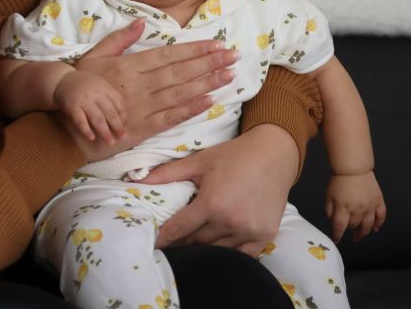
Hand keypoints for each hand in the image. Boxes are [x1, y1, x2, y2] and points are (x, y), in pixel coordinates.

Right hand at [54, 70, 125, 144]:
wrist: (62, 80)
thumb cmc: (85, 86)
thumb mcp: (100, 86)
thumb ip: (110, 98)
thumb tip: (122, 119)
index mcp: (105, 88)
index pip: (119, 103)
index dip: (123, 116)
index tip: (125, 126)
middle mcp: (96, 94)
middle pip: (110, 112)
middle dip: (117, 126)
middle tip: (122, 137)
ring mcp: (84, 101)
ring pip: (97, 119)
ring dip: (105, 132)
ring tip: (110, 142)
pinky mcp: (72, 107)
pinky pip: (80, 121)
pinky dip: (86, 130)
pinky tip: (91, 137)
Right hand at [66, 18, 238, 161]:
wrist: (68, 122)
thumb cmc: (82, 87)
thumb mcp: (96, 56)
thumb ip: (120, 39)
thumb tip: (143, 22)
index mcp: (129, 65)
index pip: (169, 55)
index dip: (194, 50)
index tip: (216, 45)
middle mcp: (139, 85)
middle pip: (180, 72)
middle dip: (209, 63)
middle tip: (233, 56)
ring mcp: (142, 107)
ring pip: (180, 92)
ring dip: (207, 83)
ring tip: (229, 75)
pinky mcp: (143, 128)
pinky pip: (171, 117)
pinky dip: (192, 109)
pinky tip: (210, 101)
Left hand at [139, 124, 298, 256]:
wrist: (274, 154)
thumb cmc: (234, 155)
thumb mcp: (199, 161)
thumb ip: (167, 173)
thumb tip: (136, 178)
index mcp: (211, 203)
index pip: (179, 229)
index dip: (164, 238)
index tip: (153, 244)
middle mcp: (230, 221)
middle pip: (197, 242)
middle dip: (182, 243)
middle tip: (171, 244)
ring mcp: (249, 231)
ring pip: (217, 250)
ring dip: (204, 250)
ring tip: (191, 248)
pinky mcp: (265, 236)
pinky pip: (242, 255)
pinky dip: (229, 254)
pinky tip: (218, 250)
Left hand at [325, 172, 385, 241]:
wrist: (354, 169)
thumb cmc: (339, 181)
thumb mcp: (328, 196)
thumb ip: (329, 210)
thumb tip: (333, 222)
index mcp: (343, 207)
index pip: (340, 227)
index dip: (337, 235)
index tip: (336, 240)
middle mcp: (357, 209)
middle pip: (354, 225)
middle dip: (350, 229)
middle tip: (349, 231)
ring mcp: (370, 206)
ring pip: (368, 225)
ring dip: (363, 232)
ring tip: (359, 236)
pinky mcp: (378, 201)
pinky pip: (381, 216)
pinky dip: (379, 224)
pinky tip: (375, 229)